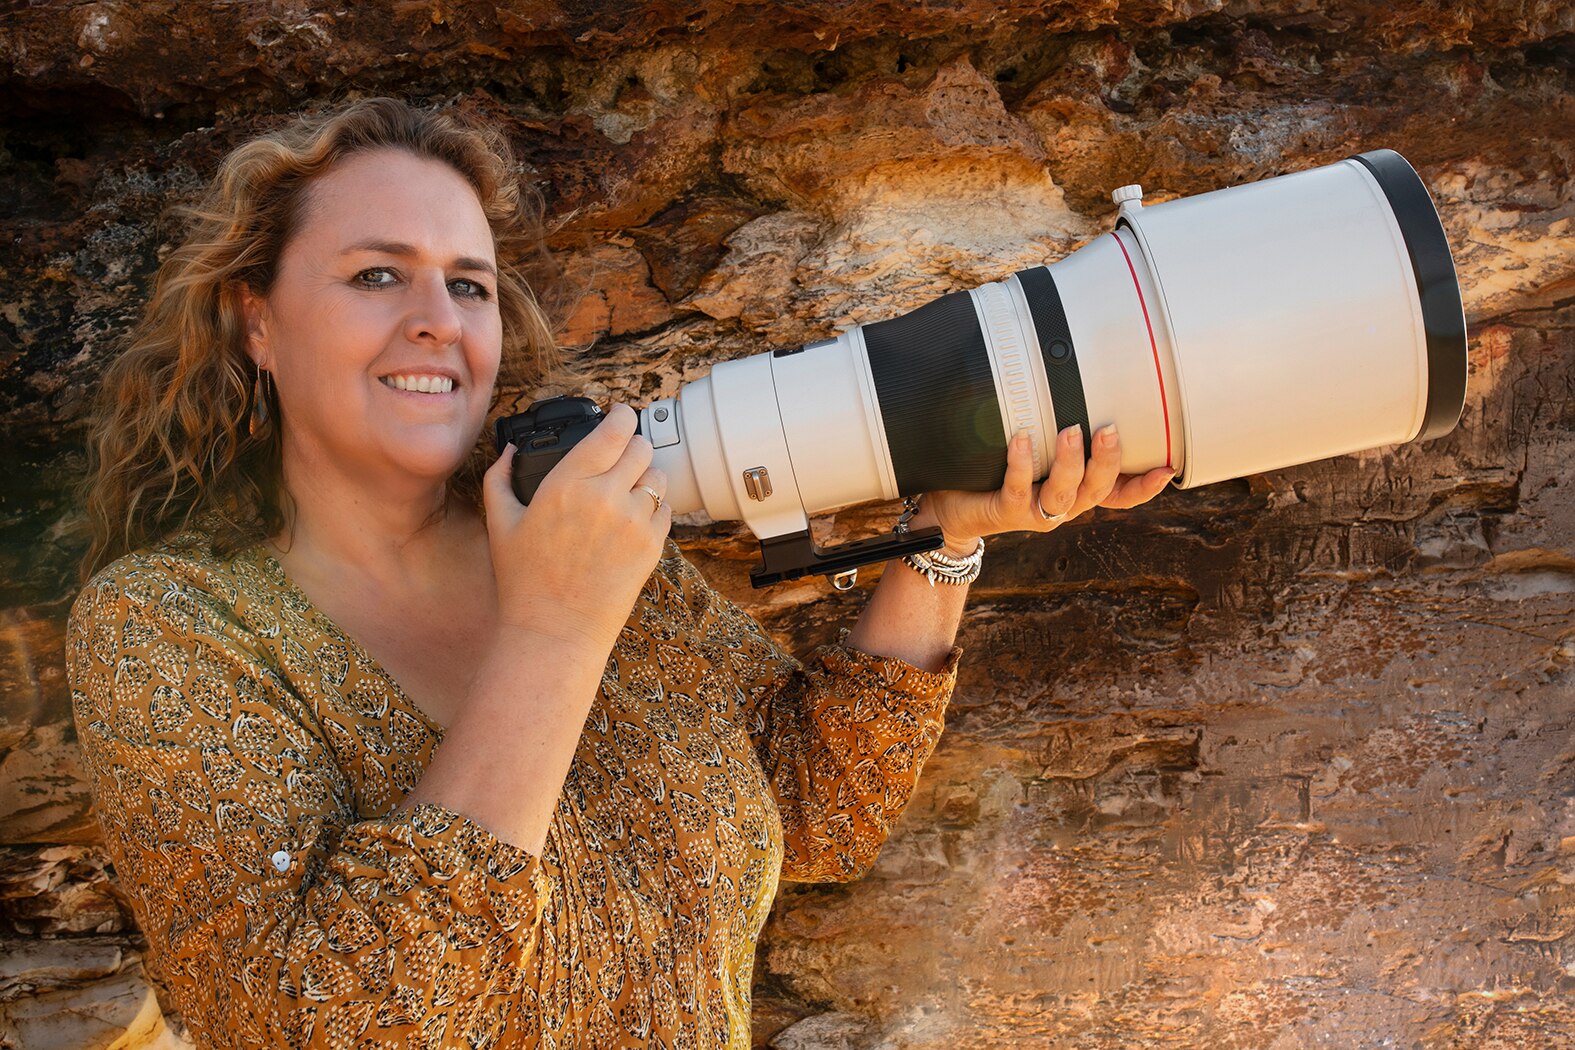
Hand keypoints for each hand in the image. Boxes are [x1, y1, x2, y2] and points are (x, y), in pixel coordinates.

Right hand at [482, 403, 671, 651]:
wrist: (555, 631)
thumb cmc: (523, 580)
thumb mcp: (500, 523)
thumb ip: (500, 477)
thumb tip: (507, 450)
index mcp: (568, 482)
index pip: (613, 429)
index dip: (621, 415)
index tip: (619, 414)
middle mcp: (606, 496)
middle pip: (641, 447)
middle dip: (632, 446)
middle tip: (622, 455)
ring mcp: (634, 521)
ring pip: (658, 477)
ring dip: (645, 477)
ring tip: (626, 492)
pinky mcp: (652, 545)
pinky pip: (666, 509)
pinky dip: (654, 508)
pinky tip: (633, 520)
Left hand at [915, 424, 1173, 549]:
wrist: (953, 507)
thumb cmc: (996, 470)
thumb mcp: (1034, 449)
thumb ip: (1054, 424)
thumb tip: (1069, 367)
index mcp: (1076, 491)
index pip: (1119, 494)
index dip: (1144, 486)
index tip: (1168, 468)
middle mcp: (1063, 505)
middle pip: (1098, 489)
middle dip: (1108, 460)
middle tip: (1110, 428)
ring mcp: (1036, 512)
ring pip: (1065, 493)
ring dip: (1071, 462)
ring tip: (1071, 430)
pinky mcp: (1006, 512)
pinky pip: (1018, 488)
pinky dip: (1021, 462)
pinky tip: (1021, 437)